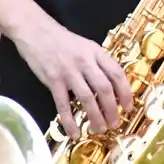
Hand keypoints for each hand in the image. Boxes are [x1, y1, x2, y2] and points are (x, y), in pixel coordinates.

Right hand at [12, 19, 134, 138]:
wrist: (35, 30)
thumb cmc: (61, 40)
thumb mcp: (85, 45)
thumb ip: (97, 62)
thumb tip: (110, 85)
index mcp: (95, 52)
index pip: (116, 73)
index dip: (125, 92)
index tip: (128, 107)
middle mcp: (85, 61)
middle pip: (104, 88)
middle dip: (111, 109)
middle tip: (115, 123)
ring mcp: (68, 71)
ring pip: (87, 98)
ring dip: (95, 116)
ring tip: (100, 129)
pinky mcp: (53, 79)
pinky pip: (63, 105)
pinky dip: (69, 121)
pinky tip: (74, 133)